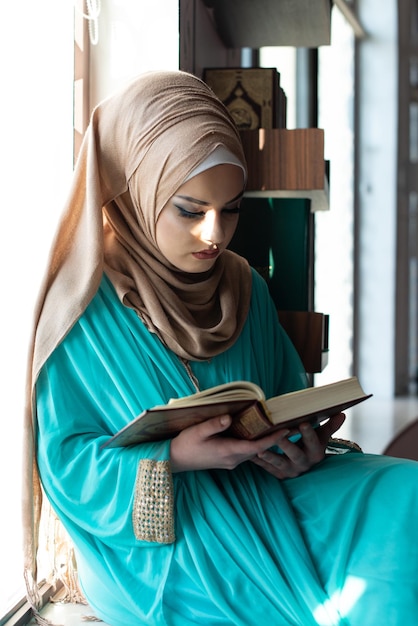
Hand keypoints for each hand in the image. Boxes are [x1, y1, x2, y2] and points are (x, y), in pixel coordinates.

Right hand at [169, 414, 294, 472]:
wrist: (174, 460)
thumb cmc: (185, 444)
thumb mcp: (198, 431)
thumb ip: (214, 424)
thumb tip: (230, 417)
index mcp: (228, 451)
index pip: (257, 446)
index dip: (273, 439)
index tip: (286, 429)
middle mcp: (233, 459)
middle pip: (259, 449)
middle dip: (273, 439)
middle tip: (287, 425)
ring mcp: (230, 461)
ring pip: (253, 451)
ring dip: (264, 441)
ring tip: (276, 428)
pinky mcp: (227, 460)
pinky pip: (246, 452)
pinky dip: (254, 443)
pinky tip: (256, 433)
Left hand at [251, 412, 345, 478]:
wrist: (307, 468)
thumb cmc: (312, 446)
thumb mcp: (322, 437)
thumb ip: (330, 426)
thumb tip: (342, 414)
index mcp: (315, 452)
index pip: (313, 441)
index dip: (309, 433)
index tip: (303, 423)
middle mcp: (303, 463)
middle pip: (295, 454)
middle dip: (286, 444)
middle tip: (279, 435)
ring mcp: (290, 470)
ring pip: (279, 463)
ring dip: (269, 456)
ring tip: (259, 450)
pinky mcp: (278, 474)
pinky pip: (266, 467)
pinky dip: (257, 461)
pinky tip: (248, 453)